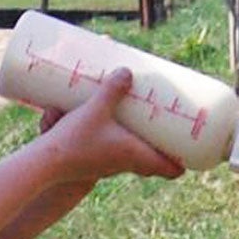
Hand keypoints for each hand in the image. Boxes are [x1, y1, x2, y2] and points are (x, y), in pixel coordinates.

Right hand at [37, 68, 185, 182]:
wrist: (45, 164)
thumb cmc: (75, 140)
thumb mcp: (96, 108)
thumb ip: (112, 89)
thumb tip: (128, 69)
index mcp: (136, 156)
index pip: (171, 169)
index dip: (185, 162)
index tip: (193, 151)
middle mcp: (127, 165)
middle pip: (157, 165)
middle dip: (167, 150)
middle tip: (174, 131)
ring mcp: (112, 166)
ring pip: (138, 160)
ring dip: (146, 147)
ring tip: (150, 127)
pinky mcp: (96, 162)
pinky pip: (119, 155)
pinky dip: (125, 145)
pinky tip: (117, 129)